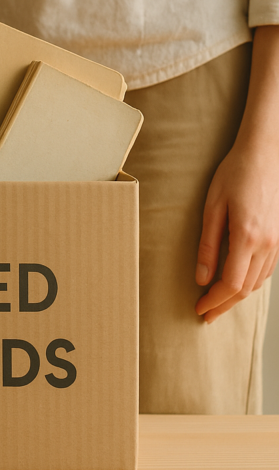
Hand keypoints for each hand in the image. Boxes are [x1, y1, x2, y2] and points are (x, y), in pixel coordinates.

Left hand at [195, 141, 278, 322]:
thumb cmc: (235, 175)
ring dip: (237, 296)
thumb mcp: (212, 207)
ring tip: (217, 303)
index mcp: (247, 237)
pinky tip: (238, 284)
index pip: (231, 284)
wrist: (265, 154)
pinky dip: (250, 282)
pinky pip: (267, 270)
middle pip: (245, 288)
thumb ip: (207, 245)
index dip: (214, 301)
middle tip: (205, 315)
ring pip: (257, 282)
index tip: (199, 309)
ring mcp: (277, 242)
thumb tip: (201, 277)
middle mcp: (267, 244)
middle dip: (224, 305)